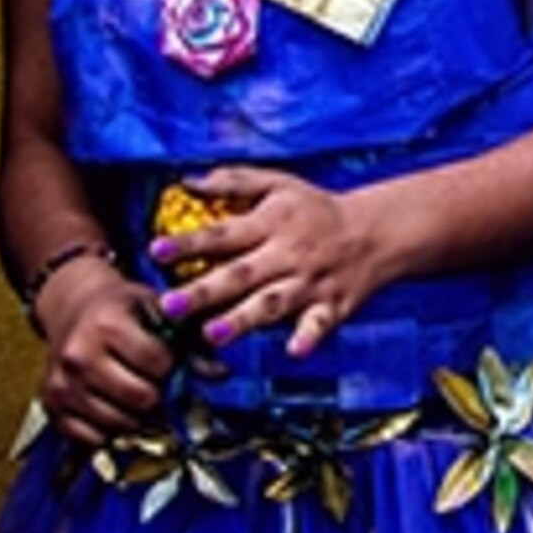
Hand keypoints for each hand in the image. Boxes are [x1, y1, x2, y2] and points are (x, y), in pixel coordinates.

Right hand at [31, 256, 174, 444]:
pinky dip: (112, 431)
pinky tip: (118, 409)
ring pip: (119, 423)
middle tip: (161, 385)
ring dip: (139, 417)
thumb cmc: (123, 308)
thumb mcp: (158, 309)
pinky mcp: (51, 408)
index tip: (172, 362)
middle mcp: (79, 356)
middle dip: (160, 396)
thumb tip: (221, 375)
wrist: (73, 308)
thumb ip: (190, 340)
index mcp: (107, 325)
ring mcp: (61, 385)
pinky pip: (92, 438)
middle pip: (141, 398)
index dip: (174, 366)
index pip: (158, 363)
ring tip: (142, 396)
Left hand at [150, 167, 393, 356]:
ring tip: (213, 334)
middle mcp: (289, 254)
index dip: (189, 243)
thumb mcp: (279, 184)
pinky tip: (294, 351)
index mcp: (272, 222)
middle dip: (205, 291)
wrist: (377, 232)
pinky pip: (319, 324)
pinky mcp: (332, 306)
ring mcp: (311, 282)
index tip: (155, 251)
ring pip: (273, 304)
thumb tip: (185, 182)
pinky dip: (308, 338)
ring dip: (244, 320)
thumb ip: (233, 182)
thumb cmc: (316, 209)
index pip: (224, 233)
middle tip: (170, 305)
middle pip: (241, 275)